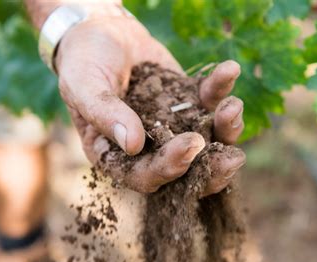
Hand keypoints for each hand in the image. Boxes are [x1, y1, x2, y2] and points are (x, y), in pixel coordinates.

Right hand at [56, 11, 244, 195]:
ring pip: (206, 139)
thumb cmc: (82, 62)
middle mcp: (149, 147)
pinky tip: (229, 70)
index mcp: (117, 155)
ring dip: (225, 129)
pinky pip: (209, 100)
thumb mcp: (83, 85)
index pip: (145, 175)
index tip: (189, 146)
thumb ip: (104, 113)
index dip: (169, 168)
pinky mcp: (188, 100)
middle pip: (184, 171)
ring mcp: (173, 125)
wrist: (99, 31)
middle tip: (233, 159)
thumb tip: (134, 144)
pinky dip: (221, 87)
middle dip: (210, 168)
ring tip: (232, 107)